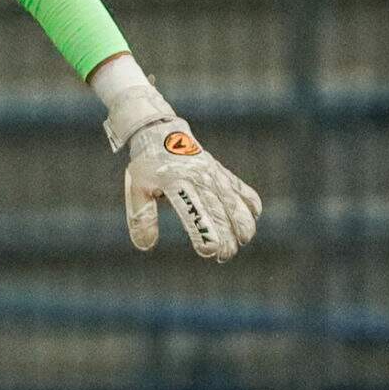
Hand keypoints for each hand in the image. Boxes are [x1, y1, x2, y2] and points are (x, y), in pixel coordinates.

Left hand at [120, 119, 260, 261]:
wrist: (161, 133)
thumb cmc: (147, 166)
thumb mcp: (136, 188)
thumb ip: (142, 217)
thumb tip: (146, 246)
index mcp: (175, 182)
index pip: (192, 210)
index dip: (203, 231)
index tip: (209, 250)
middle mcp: (199, 178)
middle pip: (219, 211)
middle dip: (226, 236)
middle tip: (225, 256)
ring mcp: (214, 175)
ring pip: (236, 201)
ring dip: (243, 223)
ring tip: (242, 241)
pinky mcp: (223, 173)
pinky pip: (243, 189)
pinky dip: (251, 203)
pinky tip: (252, 219)